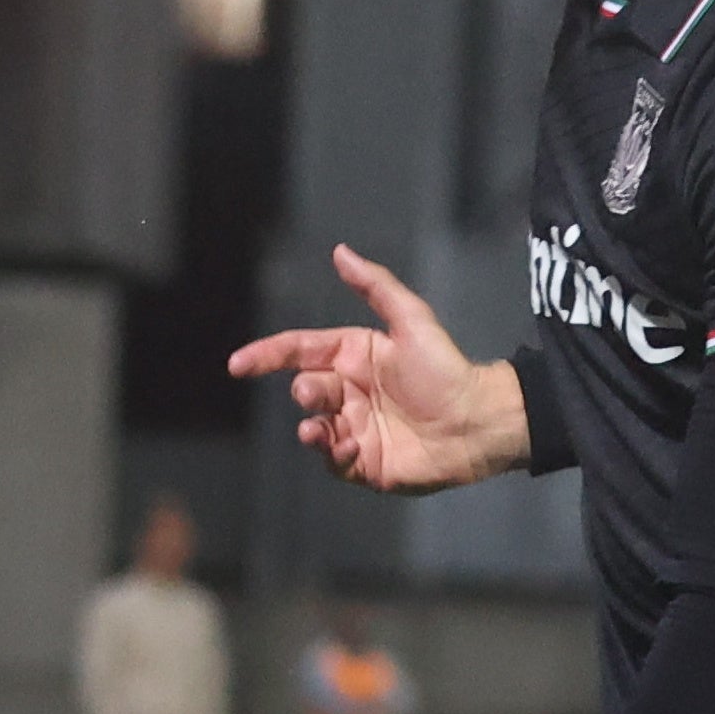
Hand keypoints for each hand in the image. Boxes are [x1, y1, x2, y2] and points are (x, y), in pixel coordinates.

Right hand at [226, 244, 529, 491]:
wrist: (477, 422)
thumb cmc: (447, 370)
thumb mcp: (412, 320)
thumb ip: (375, 286)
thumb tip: (339, 251)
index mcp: (353, 356)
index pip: (299, 351)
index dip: (266, 355)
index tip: (238, 364)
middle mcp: (349, 391)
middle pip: (305, 388)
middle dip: (304, 392)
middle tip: (314, 394)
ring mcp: (354, 428)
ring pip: (312, 427)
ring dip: (310, 428)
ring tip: (316, 429)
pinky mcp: (364, 463)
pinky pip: (332, 459)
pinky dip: (332, 453)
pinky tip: (349, 446)